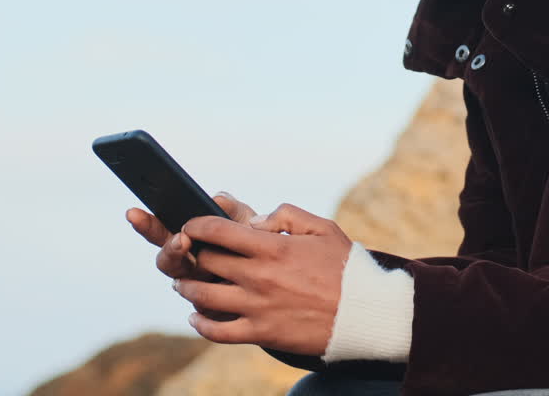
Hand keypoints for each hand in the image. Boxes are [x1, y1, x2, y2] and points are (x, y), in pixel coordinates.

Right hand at [127, 192, 257, 320]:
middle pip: (167, 261)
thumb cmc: (262, 243)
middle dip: (169, 249)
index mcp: (193, 243)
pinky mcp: (217, 315)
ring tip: (192, 251)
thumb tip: (216, 198)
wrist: (287, 277)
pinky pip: (206, 310)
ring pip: (183, 284)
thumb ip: (231, 209)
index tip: (134, 213)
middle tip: (181, 238)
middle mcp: (191, 268)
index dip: (146, 224)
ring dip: (186, 268)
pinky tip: (215, 291)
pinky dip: (209, 301)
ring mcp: (202, 292)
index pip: (162, 232)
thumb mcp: (248, 221)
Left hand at [172, 203, 352, 355]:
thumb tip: (256, 221)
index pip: (219, 231)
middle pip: (207, 262)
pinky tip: (196, 317)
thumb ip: (288, 215)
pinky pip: (218, 331)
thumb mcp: (323, 228)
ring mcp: (258, 306)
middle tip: (188, 254)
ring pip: (204, 297)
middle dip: (192, 255)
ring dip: (187, 287)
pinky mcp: (262, 333)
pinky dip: (201, 324)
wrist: (364, 313)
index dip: (196, 225)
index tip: (191, 225)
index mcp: (273, 247)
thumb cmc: (346, 268)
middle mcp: (260, 276)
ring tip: (184, 283)